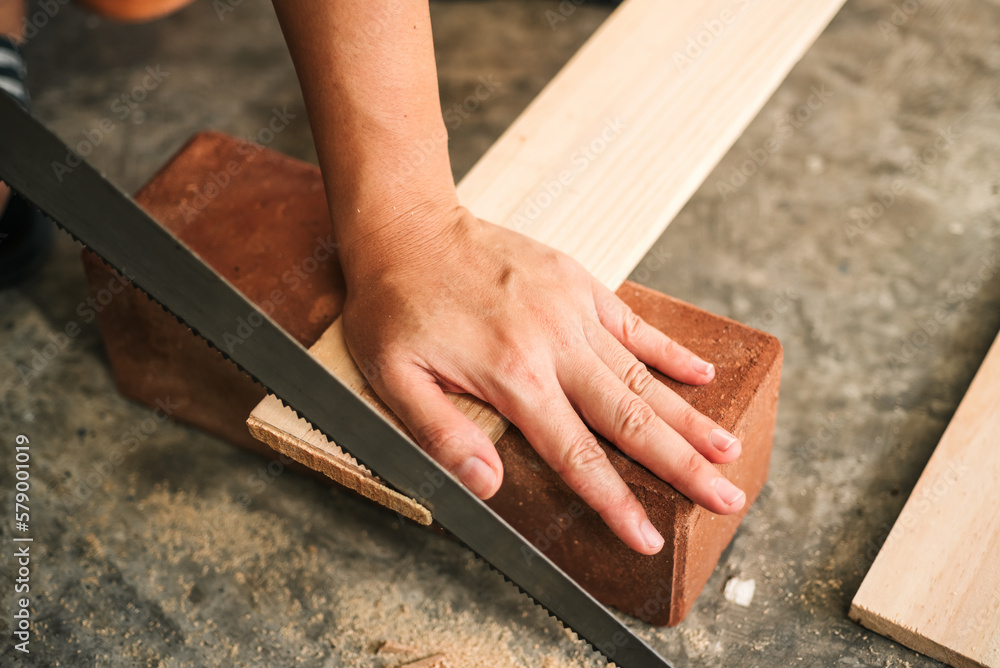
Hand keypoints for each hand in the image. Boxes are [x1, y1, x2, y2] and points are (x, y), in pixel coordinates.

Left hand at [340, 204, 745, 554]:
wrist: (409, 226)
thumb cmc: (395, 305)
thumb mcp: (395, 376)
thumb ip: (442, 434)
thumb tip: (487, 487)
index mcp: (513, 377)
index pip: (576, 456)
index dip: (615, 503)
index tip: (648, 539)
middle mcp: (555, 346)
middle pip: (631, 420)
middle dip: (683, 466)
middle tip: (727, 499)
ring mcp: (572, 310)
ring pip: (642, 376)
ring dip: (689, 418)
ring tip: (729, 450)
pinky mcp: (577, 282)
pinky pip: (633, 323)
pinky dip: (669, 352)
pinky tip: (702, 375)